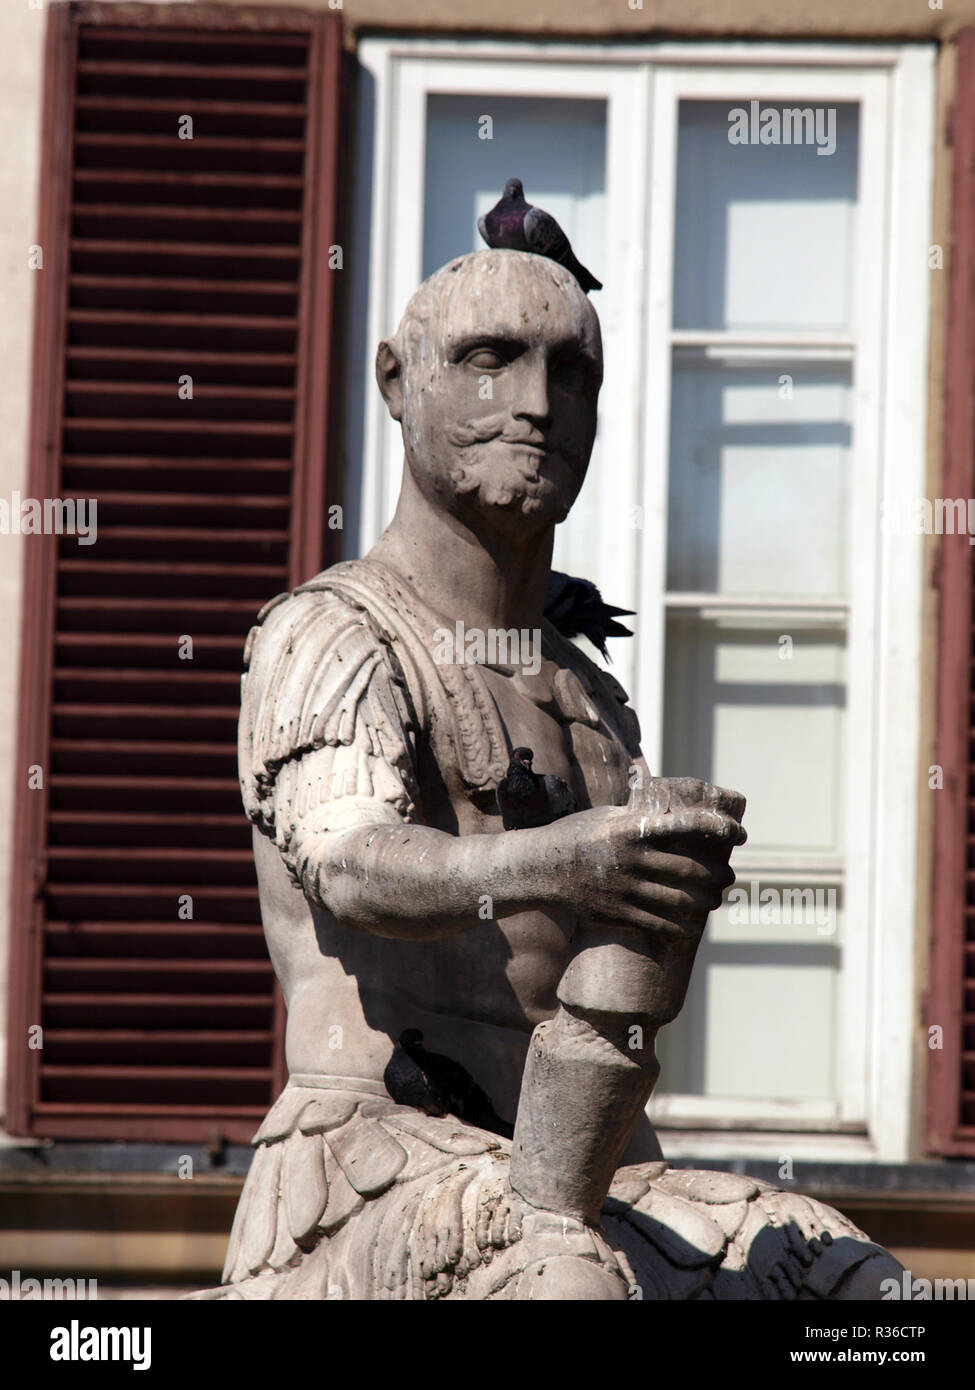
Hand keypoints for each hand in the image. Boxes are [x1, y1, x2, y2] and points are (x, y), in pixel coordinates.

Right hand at [537, 799, 745, 936]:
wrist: (538, 868)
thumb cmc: (577, 835)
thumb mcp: (608, 816)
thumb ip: (642, 818)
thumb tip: (680, 815)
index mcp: (632, 828)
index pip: (689, 824)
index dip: (721, 827)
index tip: (739, 833)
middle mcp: (632, 859)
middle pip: (693, 869)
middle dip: (720, 874)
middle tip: (729, 875)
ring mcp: (625, 889)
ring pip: (683, 900)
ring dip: (708, 901)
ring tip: (716, 898)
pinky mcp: (618, 913)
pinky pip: (662, 923)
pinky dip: (684, 924)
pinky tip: (694, 923)